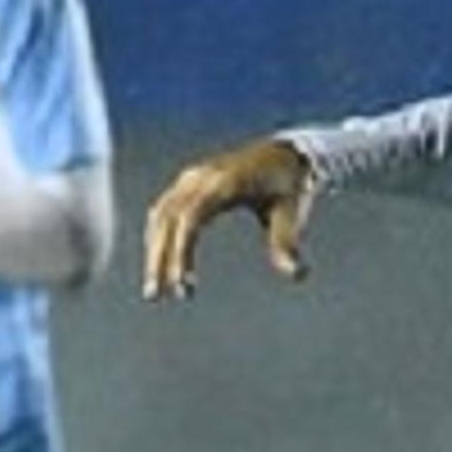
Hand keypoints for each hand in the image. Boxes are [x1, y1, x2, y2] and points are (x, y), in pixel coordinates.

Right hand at [140, 138, 314, 299]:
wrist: (285, 154)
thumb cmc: (289, 185)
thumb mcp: (292, 212)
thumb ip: (288, 242)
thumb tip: (297, 275)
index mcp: (225, 182)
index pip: (191, 218)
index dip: (182, 251)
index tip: (183, 284)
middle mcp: (201, 177)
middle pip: (167, 219)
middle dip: (159, 259)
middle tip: (155, 297)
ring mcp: (192, 179)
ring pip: (160, 216)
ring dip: (154, 252)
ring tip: (155, 290)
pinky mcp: (189, 184)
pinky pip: (164, 212)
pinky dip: (158, 238)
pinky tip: (159, 265)